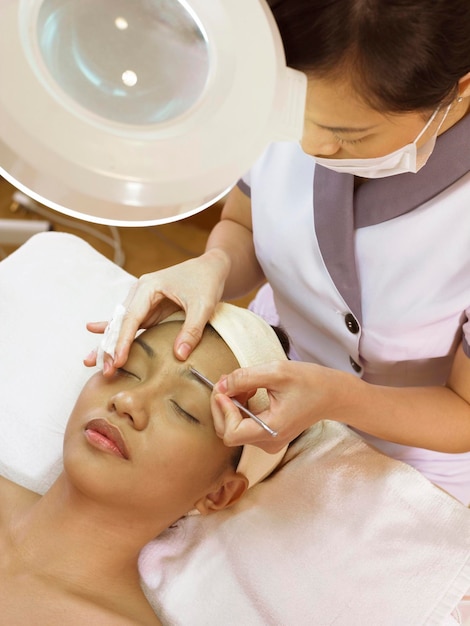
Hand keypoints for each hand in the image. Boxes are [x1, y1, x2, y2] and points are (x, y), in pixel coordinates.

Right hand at [84, 249, 230, 374]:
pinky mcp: (147, 309)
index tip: (118, 361)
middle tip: (103, 370)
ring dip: (109, 344)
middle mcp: (139, 292)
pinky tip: (94, 333)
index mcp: (148, 287)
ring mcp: (142, 301)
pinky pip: (128, 324)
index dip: (123, 341)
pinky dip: (115, 333)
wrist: (210, 269)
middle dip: (110, 346)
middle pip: (120, 322)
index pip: (131, 318)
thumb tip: (179, 356)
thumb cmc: (206, 283)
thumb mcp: (203, 306)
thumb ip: (192, 330)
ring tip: (91, 362)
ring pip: (120, 325)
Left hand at [210, 360, 335, 452]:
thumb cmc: (310, 382)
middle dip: (223, 405)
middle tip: (228, 381)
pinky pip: (243, 425)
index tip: (223, 389)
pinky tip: (249, 390)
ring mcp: (268, 441)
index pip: (231, 433)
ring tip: (245, 383)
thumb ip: (245, 378)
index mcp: (272, 430)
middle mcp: (268, 442)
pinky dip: (240, 407)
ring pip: (234, 428)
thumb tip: (221, 385)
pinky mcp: (268, 435)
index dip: (222, 410)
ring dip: (231, 404)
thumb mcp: (276, 372)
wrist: (333, 394)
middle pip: (228, 432)